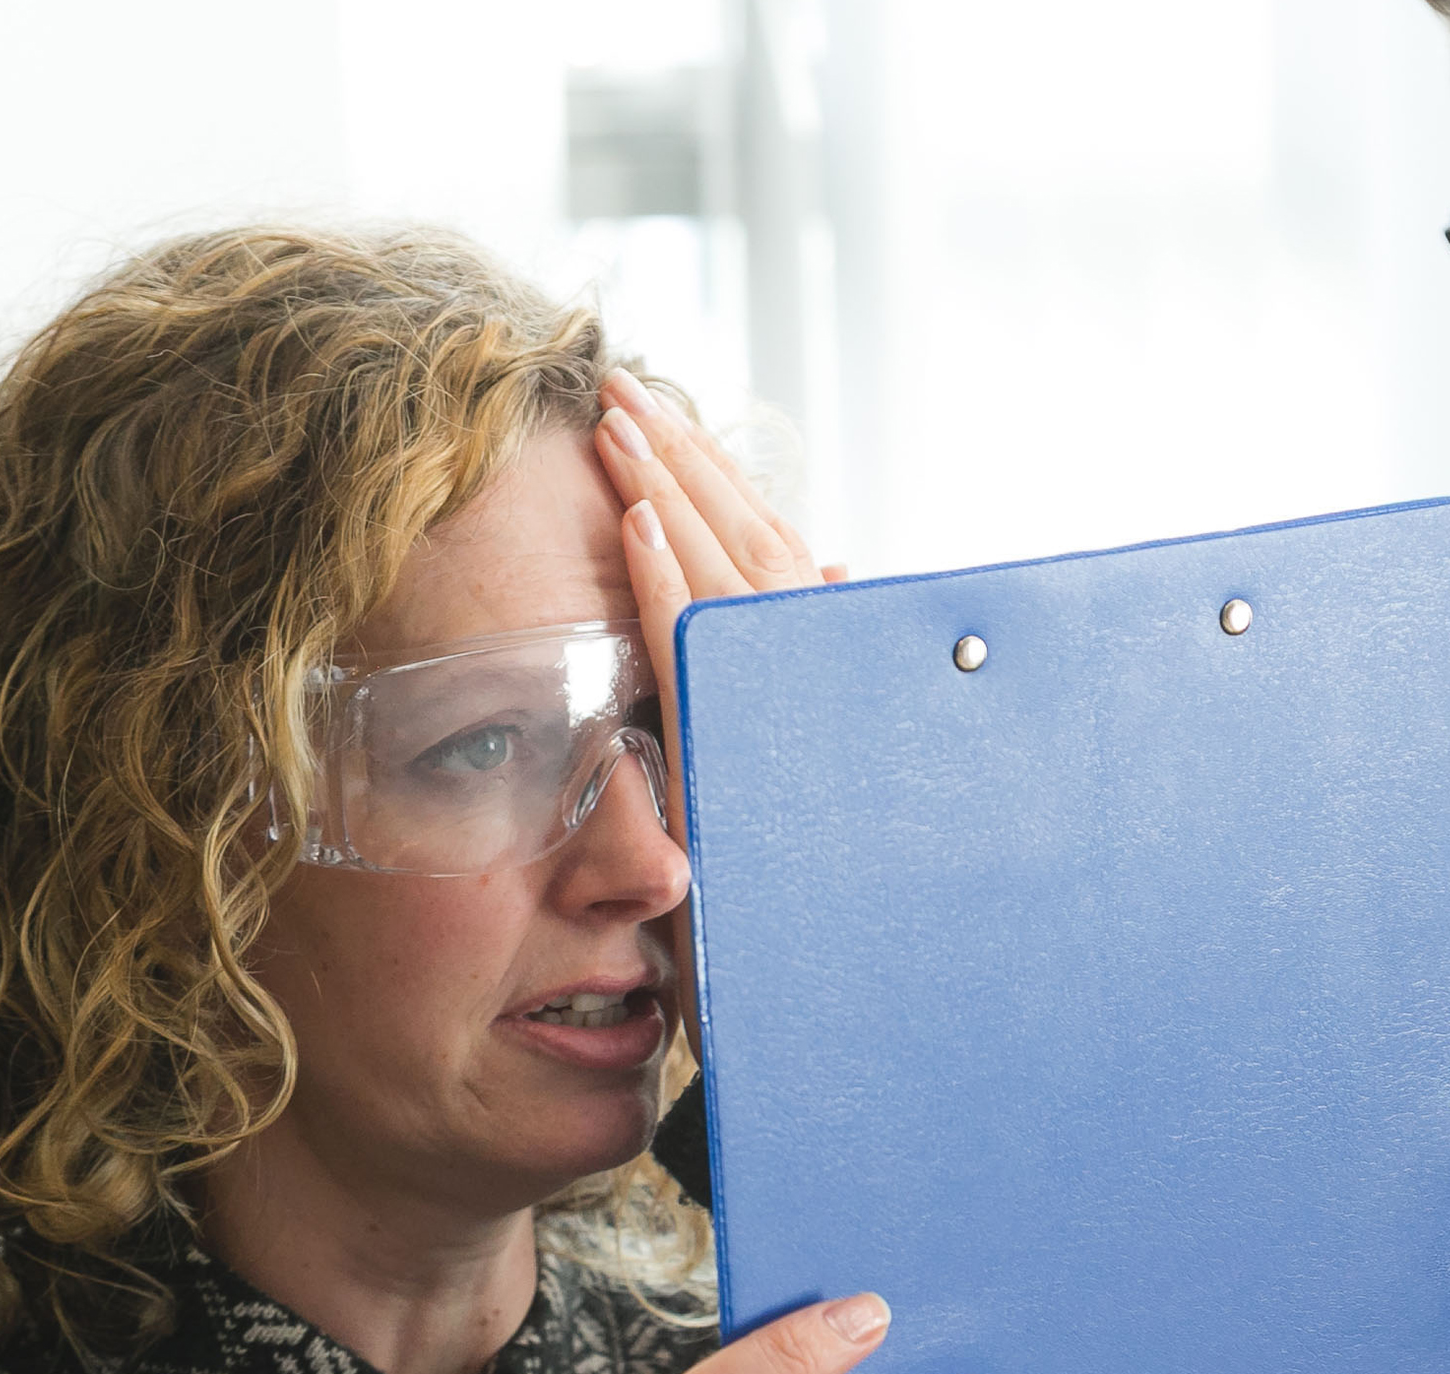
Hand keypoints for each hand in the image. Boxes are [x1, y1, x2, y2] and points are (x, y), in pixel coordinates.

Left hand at [597, 368, 838, 779]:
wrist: (815, 907)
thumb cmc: (805, 818)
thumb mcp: (816, 709)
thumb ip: (817, 634)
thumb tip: (835, 568)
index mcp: (816, 635)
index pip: (761, 531)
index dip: (711, 469)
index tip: (663, 417)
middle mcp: (804, 646)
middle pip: (736, 526)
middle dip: (677, 450)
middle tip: (620, 390)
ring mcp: (772, 680)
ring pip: (714, 562)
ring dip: (662, 486)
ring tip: (614, 427)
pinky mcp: (725, 725)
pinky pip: (690, 634)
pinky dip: (663, 575)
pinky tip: (633, 522)